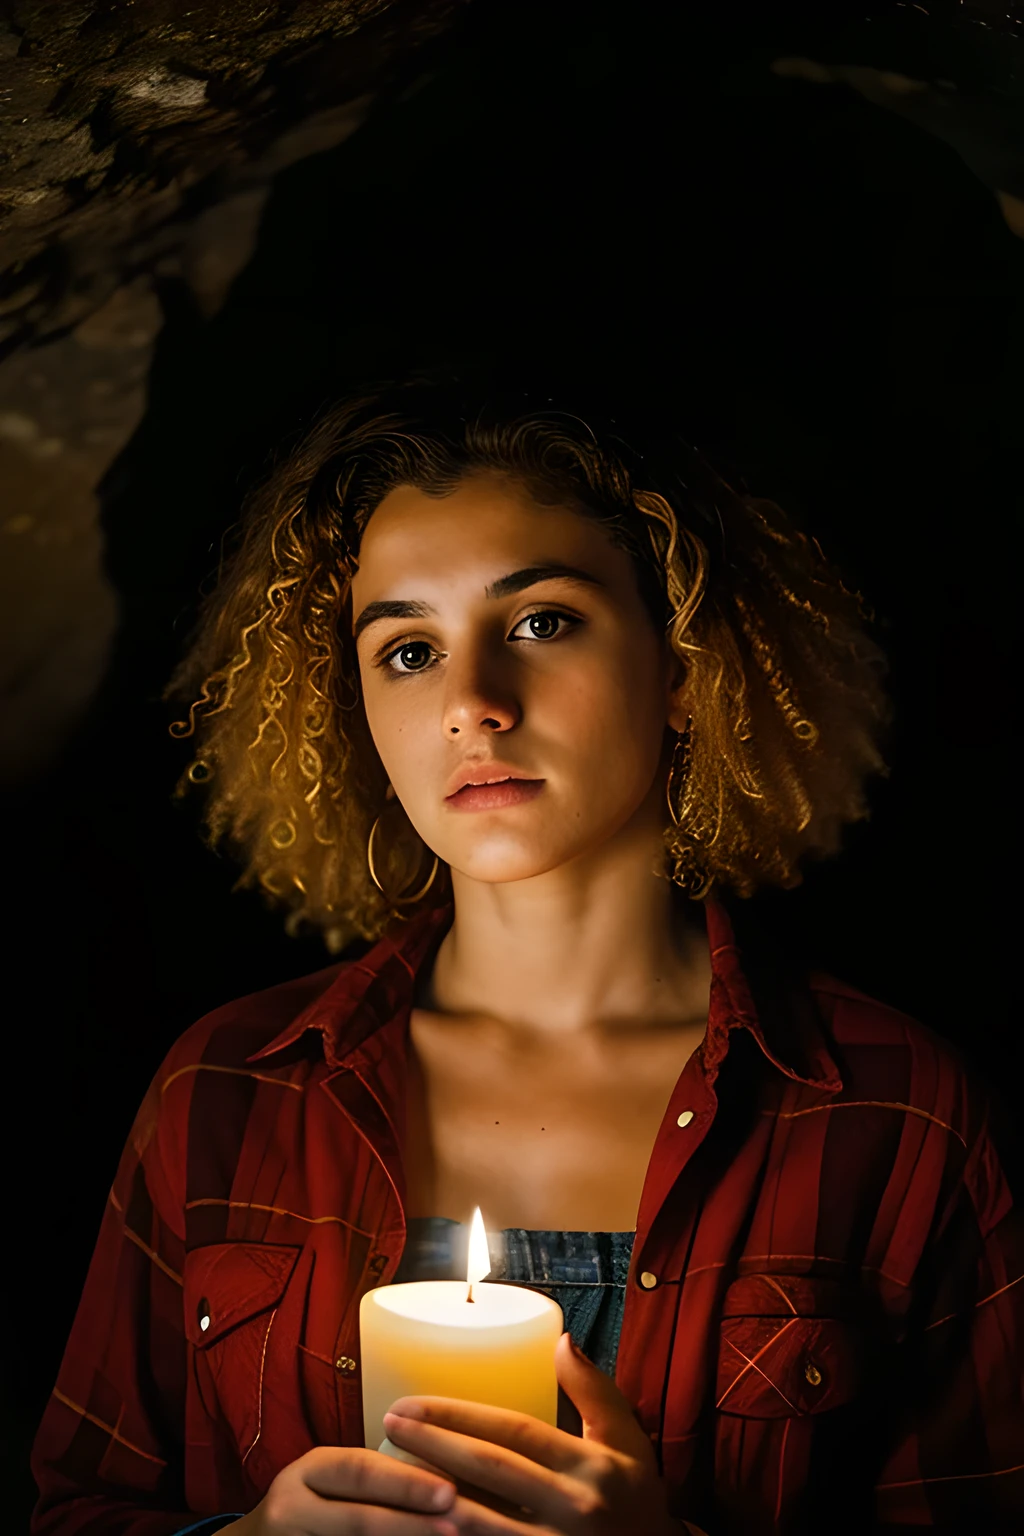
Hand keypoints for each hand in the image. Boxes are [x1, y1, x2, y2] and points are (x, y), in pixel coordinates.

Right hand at [222, 1444, 458, 1534]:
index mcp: (310, 1470)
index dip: (406, 1482)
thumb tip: (449, 1487)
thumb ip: (376, 1482)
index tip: (451, 1491)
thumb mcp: (333, 1484)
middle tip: (456, 1524)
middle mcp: (290, 1505)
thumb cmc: (314, 1509)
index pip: (362, 1471)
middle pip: (357, 1517)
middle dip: (410, 1521)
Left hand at [381, 1332, 680, 1534]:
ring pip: (480, 1522)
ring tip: (392, 1471)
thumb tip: (561, 1340)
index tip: (413, 1402)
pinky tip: (420, 1521)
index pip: (515, 1431)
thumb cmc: (637, 1502)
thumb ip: (595, 1392)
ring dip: (432, 1496)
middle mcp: (573, 1510)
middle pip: (491, 1471)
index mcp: (591, 1467)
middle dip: (435, 1444)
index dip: (461, 1415)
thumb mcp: (628, 1443)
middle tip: (390, 1422)